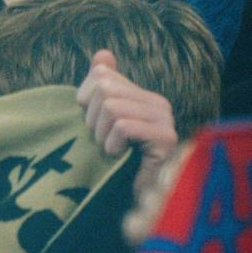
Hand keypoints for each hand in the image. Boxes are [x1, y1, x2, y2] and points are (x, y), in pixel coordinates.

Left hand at [76, 49, 177, 197]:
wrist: (133, 198)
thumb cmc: (115, 160)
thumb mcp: (101, 120)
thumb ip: (102, 86)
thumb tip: (104, 54)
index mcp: (142, 95)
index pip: (102, 74)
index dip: (85, 98)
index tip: (91, 121)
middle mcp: (158, 103)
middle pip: (104, 88)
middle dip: (91, 117)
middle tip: (99, 139)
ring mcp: (166, 120)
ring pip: (112, 106)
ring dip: (100, 132)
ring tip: (109, 148)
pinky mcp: (167, 138)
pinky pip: (124, 126)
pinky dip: (112, 142)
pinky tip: (117, 155)